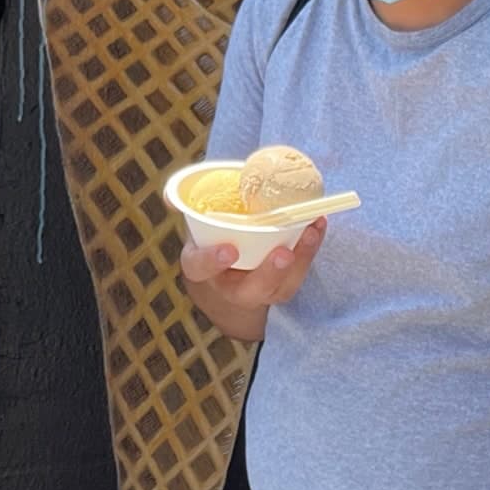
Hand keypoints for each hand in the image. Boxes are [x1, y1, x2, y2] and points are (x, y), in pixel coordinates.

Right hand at [177, 218, 328, 310]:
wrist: (228, 275)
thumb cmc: (211, 240)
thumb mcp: (193, 225)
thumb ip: (182, 207)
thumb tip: (172, 197)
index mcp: (202, 269)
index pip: (201, 268)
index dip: (213, 261)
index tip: (228, 250)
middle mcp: (232, 287)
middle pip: (252, 290)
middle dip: (269, 273)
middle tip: (282, 253)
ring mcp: (261, 291)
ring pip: (282, 287)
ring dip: (301, 260)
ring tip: (310, 230)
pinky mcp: (284, 286)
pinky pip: (301, 274)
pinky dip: (311, 249)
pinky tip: (318, 224)